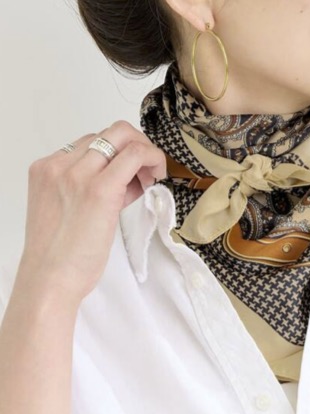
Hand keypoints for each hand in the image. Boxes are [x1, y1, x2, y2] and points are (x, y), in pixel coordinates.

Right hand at [19, 120, 166, 303]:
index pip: (93, 143)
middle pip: (110, 132)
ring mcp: (78, 174)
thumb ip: (93, 188)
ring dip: (146, 151)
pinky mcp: (100, 189)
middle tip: (148, 169)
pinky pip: (135, 154)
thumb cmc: (60, 255)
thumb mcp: (69, 210)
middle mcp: (60, 164)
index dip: (119, 155)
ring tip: (152, 178)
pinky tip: (157, 177)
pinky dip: (153, 158)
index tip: (132, 175)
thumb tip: (128, 180)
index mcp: (48, 168)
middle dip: (136, 144)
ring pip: (123, 135)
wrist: (49, 279)